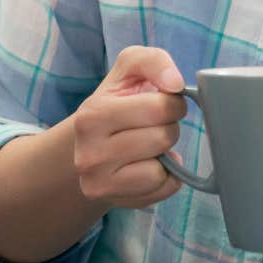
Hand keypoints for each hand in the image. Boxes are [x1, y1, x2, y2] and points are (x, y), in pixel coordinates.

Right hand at [71, 46, 188, 209]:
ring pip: (161, 169)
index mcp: (92, 115)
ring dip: (166, 154)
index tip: (163, 102)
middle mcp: (88, 152)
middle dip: (169, 128)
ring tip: (149, 145)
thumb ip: (154, 61)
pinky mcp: (112, 201)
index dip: (173, 103)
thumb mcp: (130, 68)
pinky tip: (149, 165)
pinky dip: (166, 177)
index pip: (159, 107)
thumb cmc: (118, 100)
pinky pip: (162, 190)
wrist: (91, 141)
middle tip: (153, 125)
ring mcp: (98, 181)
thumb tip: (175, 83)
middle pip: (163, 138)